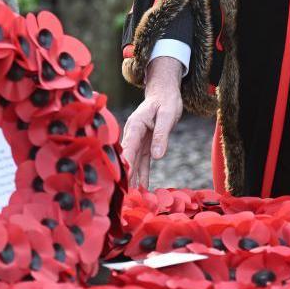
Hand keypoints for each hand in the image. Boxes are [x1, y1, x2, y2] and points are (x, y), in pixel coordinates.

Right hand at [120, 56, 184, 189]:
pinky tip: (142, 187)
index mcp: (135, 125)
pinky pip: (143, 161)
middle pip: (128, 157)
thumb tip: (157, 156)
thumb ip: (162, 135)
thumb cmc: (166, 101)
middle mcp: (133, 134)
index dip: (125, 163)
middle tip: (123, 193)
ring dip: (133, 178)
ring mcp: (138, 140)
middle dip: (125, 175)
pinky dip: (142, 174)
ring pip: (134, 162)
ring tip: (131, 196)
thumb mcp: (167, 115)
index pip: (129, 147)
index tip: (122, 178)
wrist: (164, 92)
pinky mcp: (146, 144)